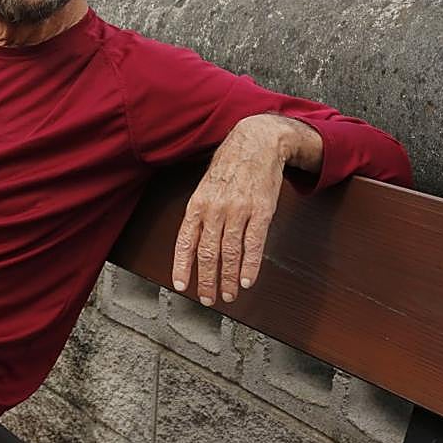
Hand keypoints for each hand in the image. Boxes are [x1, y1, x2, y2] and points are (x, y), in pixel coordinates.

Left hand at [171, 114, 320, 305]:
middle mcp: (215, 209)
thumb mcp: (206, 188)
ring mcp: (238, 210)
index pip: (185, 241)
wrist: (256, 143)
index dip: (182, 266)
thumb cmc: (230, 168)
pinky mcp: (261, 211)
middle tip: (208, 299)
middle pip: (207, 252)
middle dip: (206, 280)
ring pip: (230, 252)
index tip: (181, 286)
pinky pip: (254, 244)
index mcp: (198, 204)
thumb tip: (193, 245)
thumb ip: (200, 215)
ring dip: (228, 278)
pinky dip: (250, 266)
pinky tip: (247, 280)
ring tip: (228, 295)